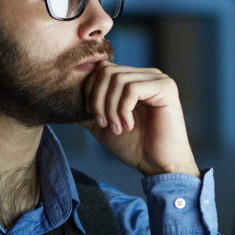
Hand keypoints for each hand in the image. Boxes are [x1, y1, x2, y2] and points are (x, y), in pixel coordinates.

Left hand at [81, 61, 199, 177]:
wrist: (158, 165)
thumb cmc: (135, 146)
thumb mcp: (104, 125)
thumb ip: (89, 110)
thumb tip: (68, 99)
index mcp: (133, 79)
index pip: (102, 69)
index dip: (90, 91)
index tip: (94, 118)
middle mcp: (147, 74)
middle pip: (107, 71)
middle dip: (98, 100)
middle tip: (104, 124)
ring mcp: (158, 79)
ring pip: (118, 80)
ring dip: (111, 108)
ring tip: (117, 128)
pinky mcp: (166, 88)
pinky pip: (132, 89)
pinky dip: (124, 109)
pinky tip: (128, 125)